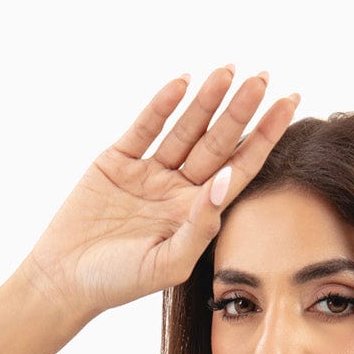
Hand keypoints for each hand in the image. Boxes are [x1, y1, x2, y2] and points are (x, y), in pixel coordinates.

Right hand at [20, 66, 298, 317]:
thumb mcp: (168, 262)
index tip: (289, 106)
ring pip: (185, 129)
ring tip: (229, 70)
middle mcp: (178, 190)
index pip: (240, 169)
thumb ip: (201, 225)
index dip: (265, 138)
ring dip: (207, 100)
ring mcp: (149, 173)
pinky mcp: (118, 160)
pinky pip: (146, 127)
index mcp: (196, 214)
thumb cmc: (119, 282)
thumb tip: (228, 180)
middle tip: (264, 77)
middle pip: (218, 142)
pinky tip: (183, 82)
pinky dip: (163, 105)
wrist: (64, 279)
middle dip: (241, 110)